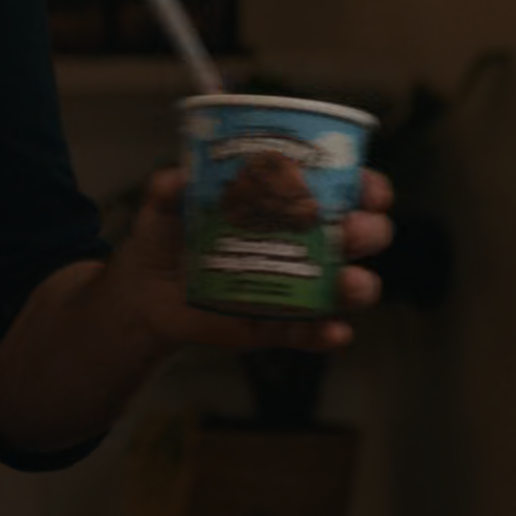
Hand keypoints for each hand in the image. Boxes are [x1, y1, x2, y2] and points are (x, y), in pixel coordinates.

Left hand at [108, 165, 396, 353]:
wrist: (146, 293)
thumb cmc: (171, 236)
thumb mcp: (165, 206)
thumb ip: (169, 190)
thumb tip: (178, 181)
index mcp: (290, 203)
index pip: (346, 190)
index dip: (368, 188)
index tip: (369, 190)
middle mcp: (306, 243)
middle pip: (360, 235)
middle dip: (368, 232)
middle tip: (351, 230)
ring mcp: (298, 288)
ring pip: (348, 287)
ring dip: (359, 285)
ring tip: (349, 282)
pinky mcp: (280, 326)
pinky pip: (312, 334)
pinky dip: (327, 334)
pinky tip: (334, 332)